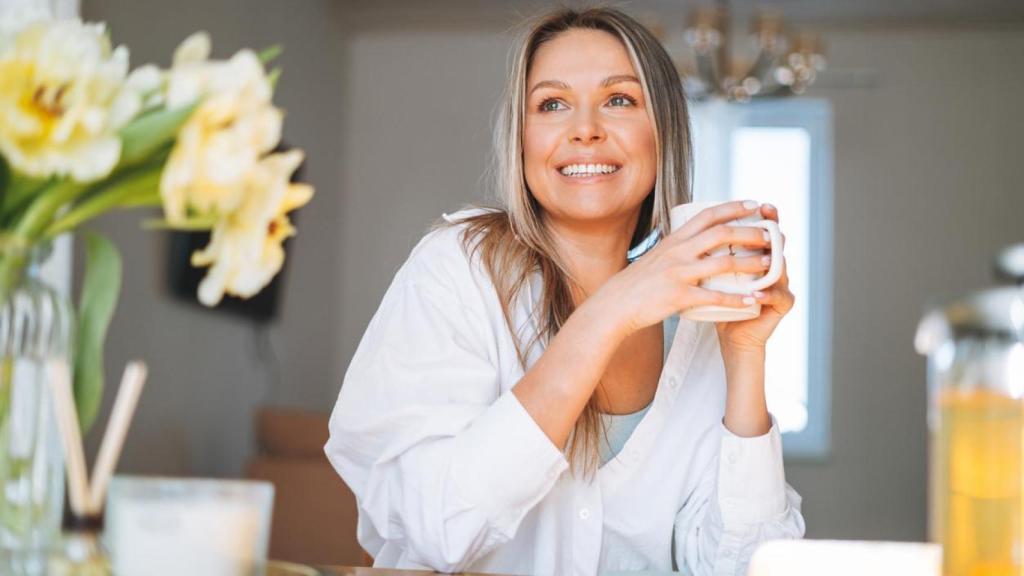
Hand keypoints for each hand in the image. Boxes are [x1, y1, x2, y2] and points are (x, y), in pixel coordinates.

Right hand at [593, 200, 773, 340]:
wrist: (615, 305)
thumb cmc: (637, 283)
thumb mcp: (656, 257)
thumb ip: (676, 248)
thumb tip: (694, 240)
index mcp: (674, 240)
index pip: (708, 216)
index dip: (733, 207)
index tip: (754, 204)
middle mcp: (678, 252)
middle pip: (722, 234)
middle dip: (751, 232)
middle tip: (771, 236)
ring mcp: (679, 273)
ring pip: (724, 263)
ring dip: (751, 263)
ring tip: (770, 265)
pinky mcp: (679, 296)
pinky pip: (714, 297)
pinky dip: (736, 299)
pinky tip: (753, 301)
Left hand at [715, 203, 794, 355]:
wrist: (730, 335)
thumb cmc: (718, 301)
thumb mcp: (710, 273)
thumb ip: (709, 252)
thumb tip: (689, 225)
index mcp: (757, 254)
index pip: (762, 231)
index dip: (762, 217)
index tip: (754, 203)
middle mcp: (772, 265)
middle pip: (778, 243)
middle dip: (772, 230)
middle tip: (766, 219)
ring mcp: (780, 284)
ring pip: (781, 268)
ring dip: (772, 261)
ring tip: (764, 256)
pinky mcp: (782, 305)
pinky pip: (779, 297)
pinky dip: (767, 294)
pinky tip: (757, 294)